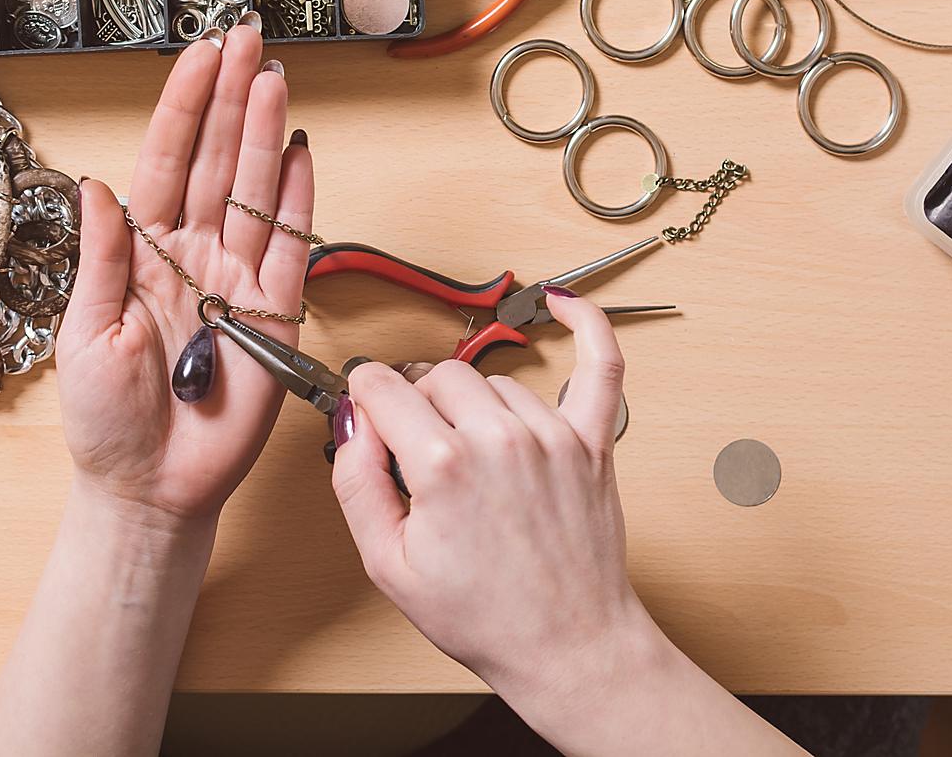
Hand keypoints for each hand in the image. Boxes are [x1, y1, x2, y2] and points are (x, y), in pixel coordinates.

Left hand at [57, 18, 313, 526]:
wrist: (150, 488)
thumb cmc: (106, 420)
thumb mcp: (84, 333)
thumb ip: (102, 257)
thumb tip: (98, 184)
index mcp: (143, 252)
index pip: (168, 161)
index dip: (185, 105)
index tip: (201, 54)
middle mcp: (193, 255)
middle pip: (218, 161)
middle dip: (231, 98)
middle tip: (248, 41)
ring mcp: (237, 281)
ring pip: (257, 192)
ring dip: (266, 134)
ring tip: (274, 79)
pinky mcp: (274, 316)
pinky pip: (290, 249)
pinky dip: (299, 201)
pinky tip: (300, 153)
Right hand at [331, 298, 806, 756]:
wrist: (569, 649)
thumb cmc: (484, 617)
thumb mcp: (387, 565)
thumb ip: (355, 482)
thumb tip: (351, 421)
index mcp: (443, 466)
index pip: (382, 386)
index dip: (364, 401)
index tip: (366, 419)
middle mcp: (500, 438)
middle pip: (435, 375)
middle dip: (414, 402)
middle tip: (416, 450)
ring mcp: (553, 435)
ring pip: (491, 380)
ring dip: (472, 403)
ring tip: (471, 457)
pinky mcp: (593, 443)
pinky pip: (599, 366)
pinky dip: (585, 325)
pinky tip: (561, 303)